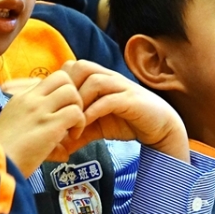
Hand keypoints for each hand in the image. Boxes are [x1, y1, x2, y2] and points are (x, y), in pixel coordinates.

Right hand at [0, 70, 85, 174]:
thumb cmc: (3, 154)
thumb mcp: (13, 130)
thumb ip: (34, 126)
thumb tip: (60, 148)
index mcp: (19, 98)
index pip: (49, 80)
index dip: (62, 94)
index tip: (61, 112)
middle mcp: (29, 100)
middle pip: (63, 77)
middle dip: (74, 94)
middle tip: (72, 116)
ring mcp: (39, 111)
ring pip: (71, 91)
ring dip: (79, 108)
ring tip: (72, 127)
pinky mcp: (49, 125)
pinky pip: (76, 112)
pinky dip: (80, 124)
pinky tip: (72, 137)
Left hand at [58, 60, 189, 161]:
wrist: (159, 126)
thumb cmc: (128, 121)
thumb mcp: (98, 127)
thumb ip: (79, 132)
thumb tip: (58, 147)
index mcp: (100, 79)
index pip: (72, 66)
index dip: (61, 83)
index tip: (55, 106)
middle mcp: (110, 78)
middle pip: (81, 66)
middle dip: (68, 88)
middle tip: (62, 112)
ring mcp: (122, 87)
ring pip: (94, 80)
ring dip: (79, 101)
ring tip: (74, 123)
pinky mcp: (131, 100)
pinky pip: (109, 100)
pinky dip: (93, 112)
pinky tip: (86, 126)